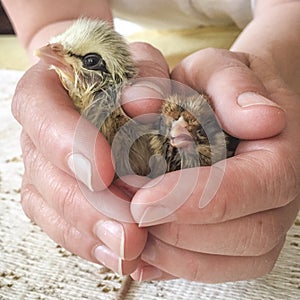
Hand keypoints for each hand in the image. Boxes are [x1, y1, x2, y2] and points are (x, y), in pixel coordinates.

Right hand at [12, 42, 168, 274]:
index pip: (41, 112)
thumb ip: (146, 78)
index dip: (67, 143)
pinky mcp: (54, 194)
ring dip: (89, 231)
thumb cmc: (125, 74)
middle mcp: (37, 134)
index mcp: (47, 90)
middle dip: (88, 206)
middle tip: (129, 230)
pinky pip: (60, 223)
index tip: (102, 171)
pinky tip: (116, 254)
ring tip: (128, 249)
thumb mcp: (140, 64)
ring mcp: (42, 168)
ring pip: (51, 206)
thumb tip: (145, 104)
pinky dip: (88, 241)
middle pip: (46, 173)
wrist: (109, 88)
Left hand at [128, 49, 299, 281]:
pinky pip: (215, 267)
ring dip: (176, 256)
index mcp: (279, 153)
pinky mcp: (237, 239)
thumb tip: (261, 119)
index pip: (257, 187)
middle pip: (248, 236)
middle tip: (132, 216)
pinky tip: (144, 251)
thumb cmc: (221, 89)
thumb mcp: (219, 69)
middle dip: (183, 234)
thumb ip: (233, 85)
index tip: (144, 202)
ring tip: (135, 232)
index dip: (200, 201)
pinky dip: (175, 266)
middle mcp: (277, 196)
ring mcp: (260, 221)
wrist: (229, 108)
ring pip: (230, 262)